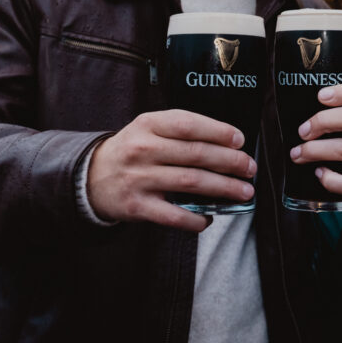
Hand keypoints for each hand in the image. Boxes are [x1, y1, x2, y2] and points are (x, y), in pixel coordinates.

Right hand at [87, 110, 255, 231]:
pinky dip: (197, 218)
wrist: (91, 177)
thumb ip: (179, 131)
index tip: (240, 140)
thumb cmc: (131, 151)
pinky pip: (174, 215)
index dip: (218, 131)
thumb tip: (226, 143)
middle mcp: (143, 149)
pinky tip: (210, 217)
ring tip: (244, 191)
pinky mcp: (137, 206)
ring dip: (223, 187)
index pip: (188, 124)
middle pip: (195, 154)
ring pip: (191, 182)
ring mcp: (139, 179)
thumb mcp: (148, 129)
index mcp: (148, 124)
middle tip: (249, 167)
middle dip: (230, 161)